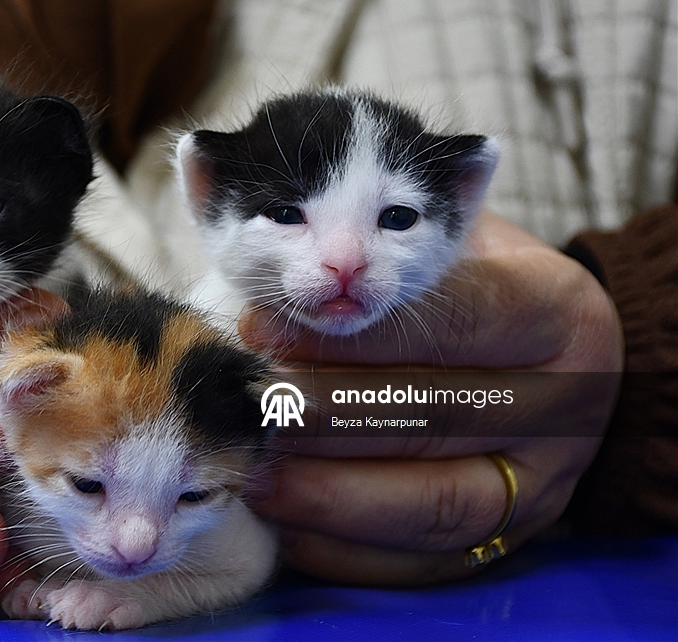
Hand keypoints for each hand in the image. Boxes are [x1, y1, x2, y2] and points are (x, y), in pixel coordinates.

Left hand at [242, 210, 622, 584]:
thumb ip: (379, 264)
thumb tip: (273, 293)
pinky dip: (348, 551)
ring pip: (432, 503)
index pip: (454, 319)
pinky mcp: (512, 539)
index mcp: (555, 312)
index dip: (351, 331)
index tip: (260, 331)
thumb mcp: (450, 246)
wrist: (555, 361)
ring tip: (254, 472)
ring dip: (329, 494)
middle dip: (323, 415)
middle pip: (435, 417)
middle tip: (245, 407)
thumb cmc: (478, 287)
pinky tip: (287, 525)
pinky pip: (425, 562)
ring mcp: (543, 482)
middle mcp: (562, 403)